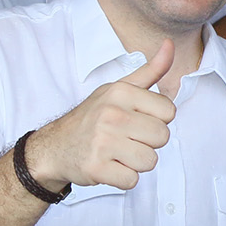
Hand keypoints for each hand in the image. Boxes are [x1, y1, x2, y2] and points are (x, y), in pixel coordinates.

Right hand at [26, 40, 176, 191]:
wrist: (55, 146)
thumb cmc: (92, 117)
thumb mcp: (118, 88)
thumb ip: (149, 70)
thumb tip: (170, 45)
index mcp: (121, 93)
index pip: (169, 112)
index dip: (156, 120)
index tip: (137, 120)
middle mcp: (111, 114)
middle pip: (162, 138)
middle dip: (148, 143)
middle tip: (126, 139)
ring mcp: (103, 142)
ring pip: (150, 161)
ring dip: (136, 162)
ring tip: (118, 152)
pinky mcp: (96, 167)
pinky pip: (132, 180)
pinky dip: (123, 177)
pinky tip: (109, 165)